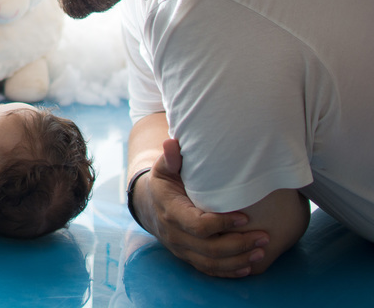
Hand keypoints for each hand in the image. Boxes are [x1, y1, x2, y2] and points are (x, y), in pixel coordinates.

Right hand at [137, 139, 269, 277]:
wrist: (149, 205)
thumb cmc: (165, 182)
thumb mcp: (165, 168)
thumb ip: (172, 157)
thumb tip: (172, 142)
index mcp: (171, 211)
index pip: (198, 225)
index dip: (223, 225)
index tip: (245, 217)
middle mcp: (174, 234)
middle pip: (209, 249)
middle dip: (239, 245)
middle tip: (264, 237)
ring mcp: (180, 248)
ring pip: (211, 263)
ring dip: (239, 260)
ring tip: (261, 251)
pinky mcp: (187, 257)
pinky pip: (208, 270)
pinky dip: (229, 271)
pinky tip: (248, 267)